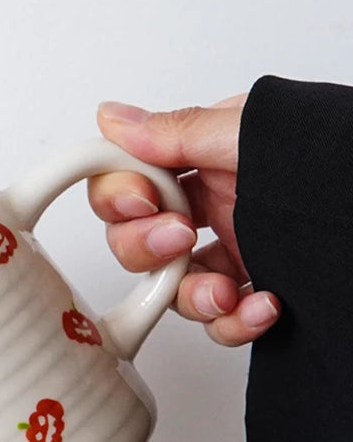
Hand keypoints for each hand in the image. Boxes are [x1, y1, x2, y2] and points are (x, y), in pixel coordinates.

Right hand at [88, 97, 279, 345]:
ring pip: (172, 288)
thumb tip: (113, 119)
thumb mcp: (255, 136)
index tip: (143, 202)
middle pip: (136, 238)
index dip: (122, 195)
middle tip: (178, 241)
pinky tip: (265, 306)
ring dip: (191, 296)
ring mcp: (238, 253)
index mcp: (211, 158)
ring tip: (226, 292)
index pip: (132, 178)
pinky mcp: (261, 295)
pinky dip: (235, 322)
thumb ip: (180, 132)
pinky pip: (221, 322)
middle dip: (147, 247)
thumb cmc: (345, 168)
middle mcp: (218, 206)